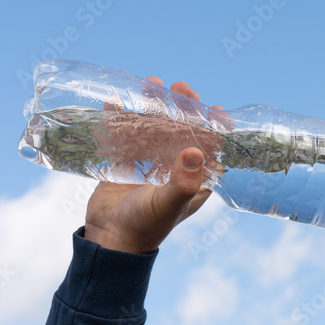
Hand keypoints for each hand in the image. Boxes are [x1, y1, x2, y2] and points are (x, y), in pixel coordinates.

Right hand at [83, 78, 223, 253]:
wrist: (110, 241)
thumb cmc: (146, 226)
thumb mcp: (168, 203)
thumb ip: (183, 181)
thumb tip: (195, 151)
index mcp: (194, 181)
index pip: (210, 148)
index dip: (214, 126)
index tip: (214, 107)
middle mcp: (174, 170)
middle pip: (181, 131)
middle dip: (181, 107)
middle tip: (177, 87)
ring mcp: (148, 166)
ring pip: (154, 129)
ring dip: (153, 107)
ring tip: (150, 84)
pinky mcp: (124, 166)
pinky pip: (124, 137)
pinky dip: (120, 119)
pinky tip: (115, 101)